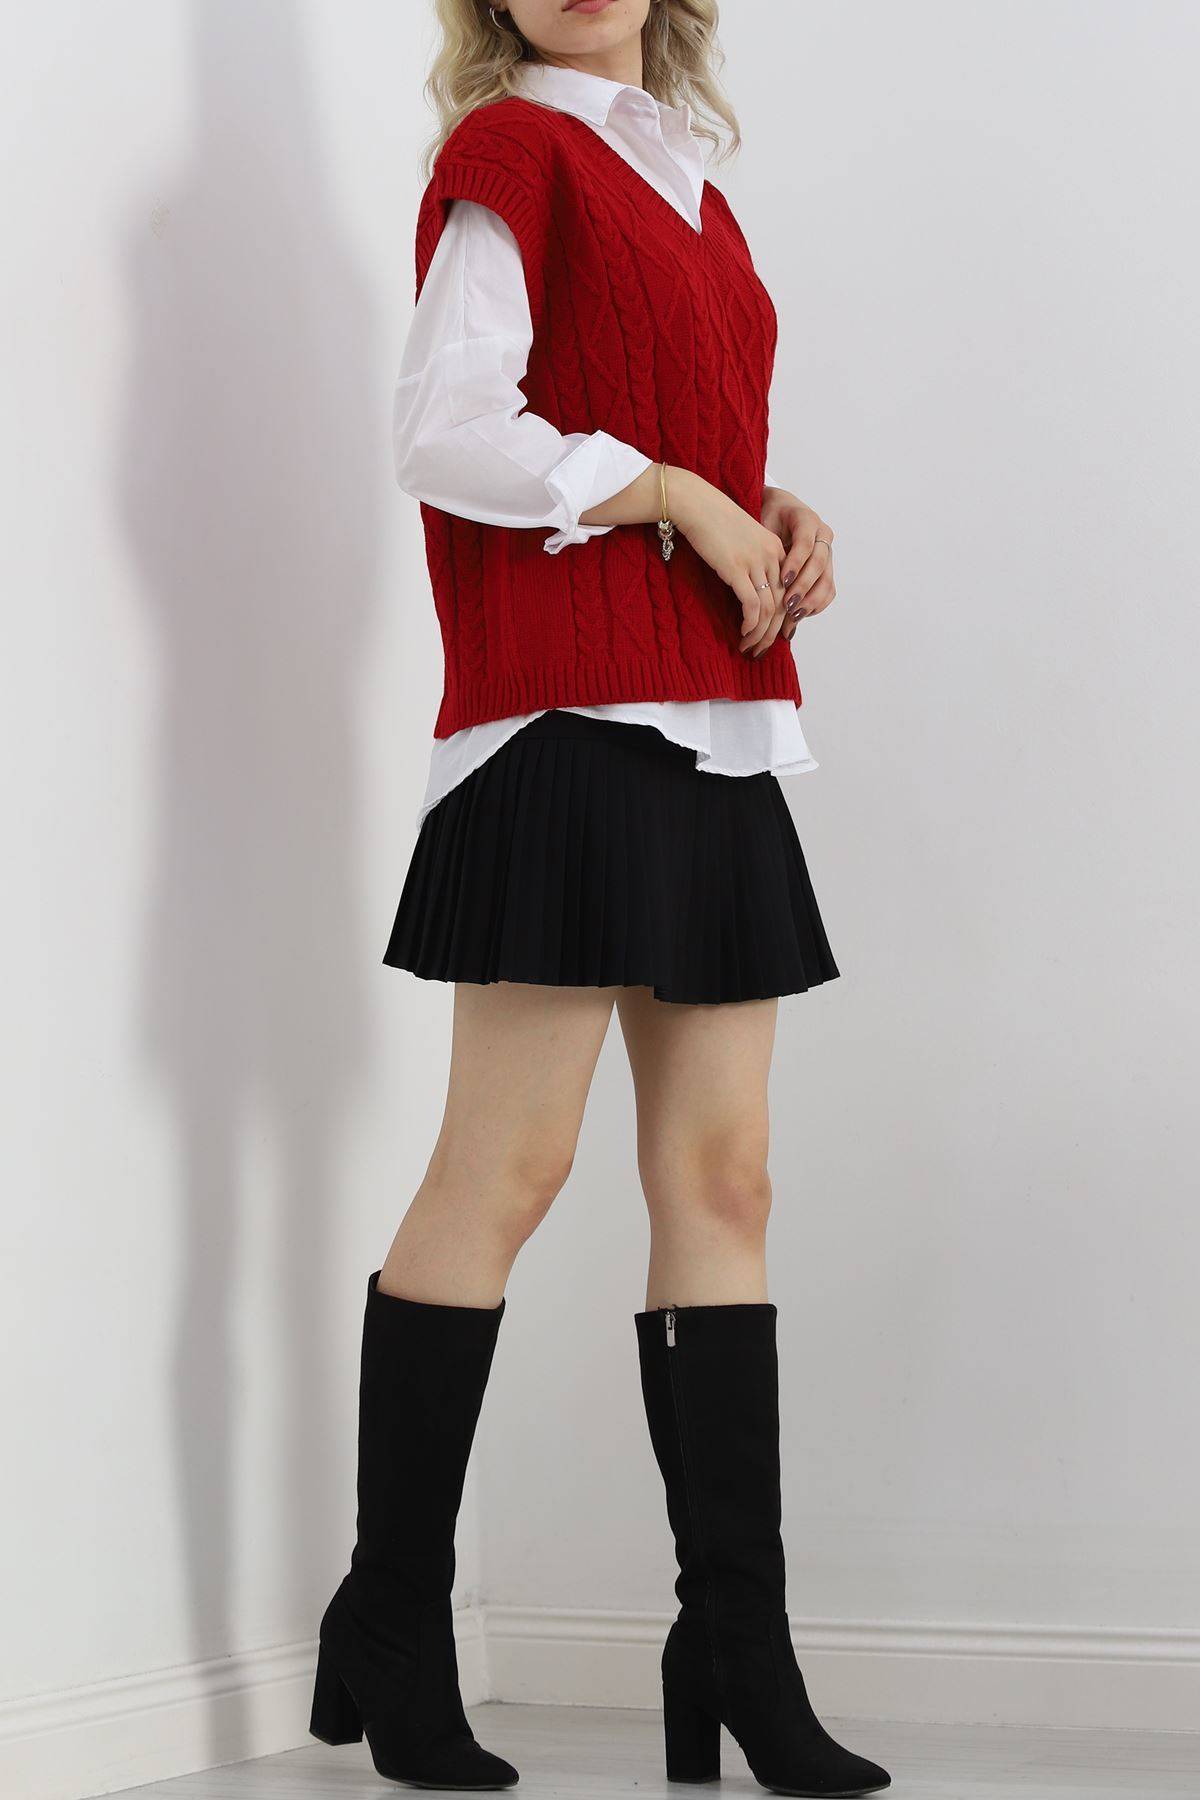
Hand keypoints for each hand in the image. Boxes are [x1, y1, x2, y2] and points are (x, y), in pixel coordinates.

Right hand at [672, 471, 789, 655]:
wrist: (696, 503)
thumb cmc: (712, 522)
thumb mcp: (741, 540)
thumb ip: (751, 562)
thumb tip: (748, 588)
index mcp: (776, 549)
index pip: (788, 590)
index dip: (781, 617)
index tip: (770, 633)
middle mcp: (771, 556)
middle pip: (782, 603)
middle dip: (773, 632)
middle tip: (762, 650)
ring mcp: (755, 562)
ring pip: (768, 608)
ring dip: (761, 633)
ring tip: (750, 647)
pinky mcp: (736, 569)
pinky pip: (751, 605)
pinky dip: (750, 624)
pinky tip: (744, 633)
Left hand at [761, 488, 835, 641]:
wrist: (781, 514)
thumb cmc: (767, 519)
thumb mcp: (763, 524)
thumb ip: (764, 542)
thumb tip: (752, 567)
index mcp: (807, 520)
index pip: (805, 543)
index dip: (795, 563)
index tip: (782, 580)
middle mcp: (822, 536)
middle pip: (819, 564)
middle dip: (803, 586)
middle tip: (787, 605)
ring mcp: (828, 554)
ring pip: (827, 581)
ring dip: (810, 601)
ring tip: (792, 616)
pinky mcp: (827, 569)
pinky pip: (828, 591)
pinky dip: (815, 606)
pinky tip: (798, 616)